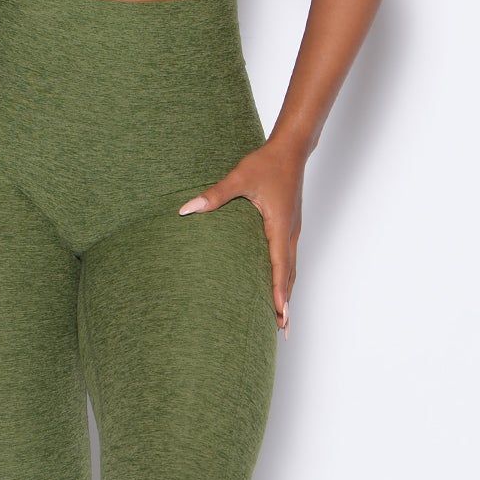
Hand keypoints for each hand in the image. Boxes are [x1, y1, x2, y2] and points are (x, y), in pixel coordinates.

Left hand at [178, 138, 304, 336]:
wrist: (290, 150)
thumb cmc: (267, 163)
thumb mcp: (239, 178)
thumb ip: (214, 195)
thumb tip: (186, 209)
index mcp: (280, 226)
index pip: (280, 265)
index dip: (279, 291)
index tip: (281, 314)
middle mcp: (290, 233)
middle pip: (290, 275)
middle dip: (286, 303)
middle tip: (283, 329)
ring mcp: (292, 231)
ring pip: (291, 269)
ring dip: (287, 293)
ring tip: (283, 318)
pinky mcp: (289, 227)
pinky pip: (289, 259)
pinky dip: (286, 278)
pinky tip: (280, 287)